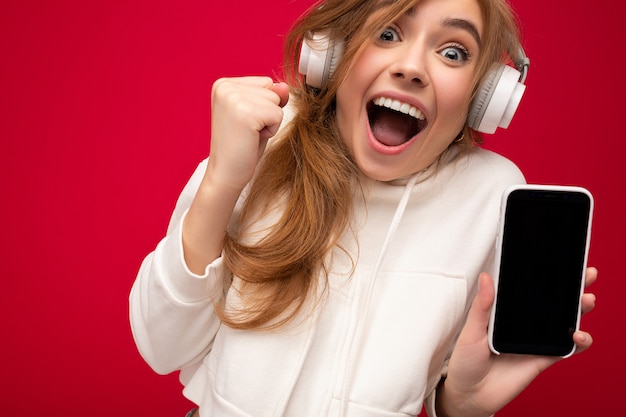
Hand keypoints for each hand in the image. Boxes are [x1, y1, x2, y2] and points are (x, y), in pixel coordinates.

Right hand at [206, 76, 289, 192]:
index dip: (262, 106)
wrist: (225, 174)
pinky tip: (252, 139)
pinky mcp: (245, 112)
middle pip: (272, 90)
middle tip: (246, 131)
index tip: (243, 122)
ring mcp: (233, 98)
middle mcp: (225, 87)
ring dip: (269, 122)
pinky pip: (277, 115)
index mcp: (223, 84)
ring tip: (249, 135)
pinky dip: (271, 131)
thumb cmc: (241, 146)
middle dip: (266, 113)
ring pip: (276, 102)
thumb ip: (271, 97)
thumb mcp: (257, 115)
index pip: (265, 83)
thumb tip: (284, 86)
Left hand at [437, 267, 597, 416]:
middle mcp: (524, 324)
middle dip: (572, 286)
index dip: (545, 276)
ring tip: (586, 299)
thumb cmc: (465, 361)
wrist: (470, 395)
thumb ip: (482, 307)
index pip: (529, 290)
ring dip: (580, 309)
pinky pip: (566, 349)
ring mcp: (535, 340)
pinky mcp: (543, 358)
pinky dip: (578, 342)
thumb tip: (485, 277)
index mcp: (506, 312)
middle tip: (586, 273)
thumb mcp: (470, 331)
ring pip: (564, 321)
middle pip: (553, 302)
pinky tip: (579, 335)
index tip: (559, 259)